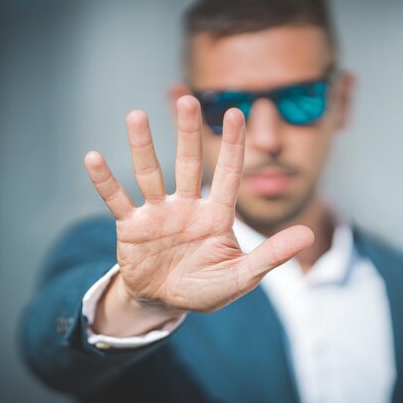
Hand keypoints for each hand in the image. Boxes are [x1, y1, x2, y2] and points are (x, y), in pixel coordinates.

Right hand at [84, 96, 312, 334]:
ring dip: (142, 146)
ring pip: (150, 174)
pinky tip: (93, 157)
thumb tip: (309, 235)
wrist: (166, 303)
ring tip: (135, 115)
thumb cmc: (206, 287)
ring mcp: (157, 214)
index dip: (233, 145)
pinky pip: (117, 200)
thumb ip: (271, 255)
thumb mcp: (242, 275)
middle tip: (188, 100)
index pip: (227, 174)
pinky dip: (105, 181)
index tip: (238, 113)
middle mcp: (186, 207)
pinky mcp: (131, 227)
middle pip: (188, 164)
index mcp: (216, 215)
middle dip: (188, 133)